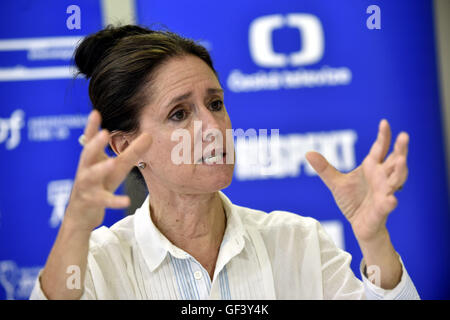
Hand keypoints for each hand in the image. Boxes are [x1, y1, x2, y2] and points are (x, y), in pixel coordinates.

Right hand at [64, 110, 151, 231]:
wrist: (82, 215)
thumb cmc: (101, 185)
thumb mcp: (117, 168)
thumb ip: (131, 152)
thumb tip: (149, 135)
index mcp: (91, 158)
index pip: (90, 140)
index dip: (91, 126)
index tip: (95, 112)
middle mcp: (85, 169)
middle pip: (88, 154)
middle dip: (95, 144)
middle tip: (104, 132)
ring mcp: (86, 186)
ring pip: (91, 176)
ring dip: (101, 169)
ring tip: (111, 163)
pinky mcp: (91, 201)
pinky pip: (104, 200)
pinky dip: (115, 201)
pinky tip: (126, 201)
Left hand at [305, 119, 408, 242]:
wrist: (359, 225)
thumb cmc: (353, 201)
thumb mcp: (336, 183)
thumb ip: (324, 168)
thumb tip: (308, 153)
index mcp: (372, 167)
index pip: (380, 149)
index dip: (383, 136)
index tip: (384, 122)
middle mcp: (382, 178)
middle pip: (395, 161)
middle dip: (400, 149)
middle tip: (404, 136)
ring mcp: (385, 193)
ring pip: (397, 180)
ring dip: (400, 170)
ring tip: (401, 160)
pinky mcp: (382, 209)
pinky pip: (388, 205)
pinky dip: (390, 202)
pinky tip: (391, 200)